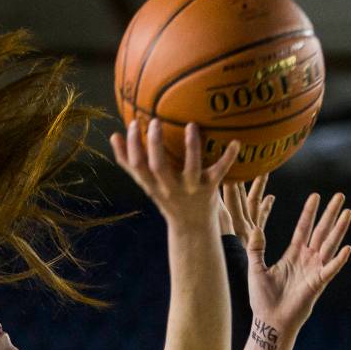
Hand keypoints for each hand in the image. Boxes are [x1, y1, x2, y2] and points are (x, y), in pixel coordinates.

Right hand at [110, 119, 239, 229]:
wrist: (192, 228)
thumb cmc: (168, 198)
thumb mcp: (148, 185)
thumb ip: (129, 163)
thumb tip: (114, 136)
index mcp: (154, 185)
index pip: (138, 166)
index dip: (133, 146)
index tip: (134, 123)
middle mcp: (171, 188)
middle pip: (159, 167)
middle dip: (155, 145)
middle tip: (156, 121)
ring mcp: (191, 189)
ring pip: (190, 168)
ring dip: (191, 147)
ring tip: (191, 125)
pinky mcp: (210, 189)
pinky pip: (220, 172)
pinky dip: (228, 158)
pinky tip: (236, 142)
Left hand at [224, 181, 350, 334]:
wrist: (269, 321)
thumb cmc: (262, 299)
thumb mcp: (256, 269)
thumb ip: (256, 249)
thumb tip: (254, 228)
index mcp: (293, 255)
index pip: (303, 228)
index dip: (309, 213)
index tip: (316, 196)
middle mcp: (306, 260)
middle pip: (321, 232)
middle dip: (330, 214)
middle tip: (340, 196)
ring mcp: (314, 271)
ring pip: (329, 246)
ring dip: (338, 230)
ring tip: (347, 212)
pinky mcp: (316, 284)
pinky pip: (330, 270)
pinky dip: (338, 260)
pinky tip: (347, 249)